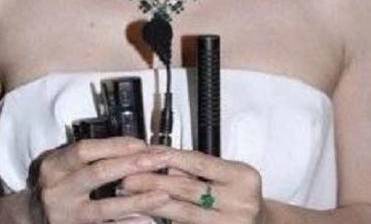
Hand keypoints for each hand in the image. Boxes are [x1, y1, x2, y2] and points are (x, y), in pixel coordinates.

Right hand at [29, 136, 172, 222]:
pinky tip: (146, 221)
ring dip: (137, 200)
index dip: (116, 145)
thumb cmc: (58, 184)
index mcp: (54, 166)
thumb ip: (91, 157)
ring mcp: (65, 216)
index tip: (142, 144)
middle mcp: (56, 190)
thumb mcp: (64, 165)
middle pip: (98, 174)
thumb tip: (135, 149)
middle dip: (132, 165)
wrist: (30, 217)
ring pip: (104, 207)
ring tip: (163, 195)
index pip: (86, 150)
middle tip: (159, 160)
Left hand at [119, 145, 268, 222]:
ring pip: (183, 213)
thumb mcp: (228, 173)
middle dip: (154, 182)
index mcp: (243, 177)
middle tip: (127, 176)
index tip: (145, 153)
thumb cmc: (241, 193)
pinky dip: (166, 221)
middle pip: (188, 189)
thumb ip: (199, 169)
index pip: (200, 162)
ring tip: (131, 195)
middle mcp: (240, 202)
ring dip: (153, 203)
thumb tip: (165, 164)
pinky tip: (148, 215)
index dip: (170, 157)